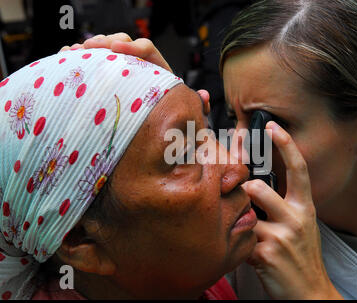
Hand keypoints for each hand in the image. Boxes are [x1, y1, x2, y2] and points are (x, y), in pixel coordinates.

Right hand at [59, 33, 209, 108]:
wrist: (162, 123)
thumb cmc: (172, 115)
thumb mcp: (185, 111)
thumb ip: (196, 105)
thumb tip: (204, 97)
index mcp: (158, 69)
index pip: (147, 49)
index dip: (133, 46)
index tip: (117, 49)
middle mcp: (140, 66)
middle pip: (124, 43)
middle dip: (107, 42)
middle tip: (91, 46)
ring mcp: (123, 71)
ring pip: (107, 52)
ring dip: (90, 48)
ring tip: (74, 51)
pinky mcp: (110, 78)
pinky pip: (95, 63)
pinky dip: (82, 58)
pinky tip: (68, 57)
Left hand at [242, 121, 342, 299]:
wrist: (310, 292)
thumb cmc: (301, 256)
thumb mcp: (300, 226)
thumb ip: (282, 206)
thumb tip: (255, 187)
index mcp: (305, 207)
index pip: (298, 169)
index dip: (286, 145)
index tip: (272, 125)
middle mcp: (296, 217)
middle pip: (257, 187)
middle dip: (240, 190)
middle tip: (234, 193)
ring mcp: (281, 236)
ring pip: (244, 211)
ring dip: (236, 217)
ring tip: (239, 226)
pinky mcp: (265, 254)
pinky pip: (239, 237)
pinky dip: (235, 241)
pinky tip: (241, 249)